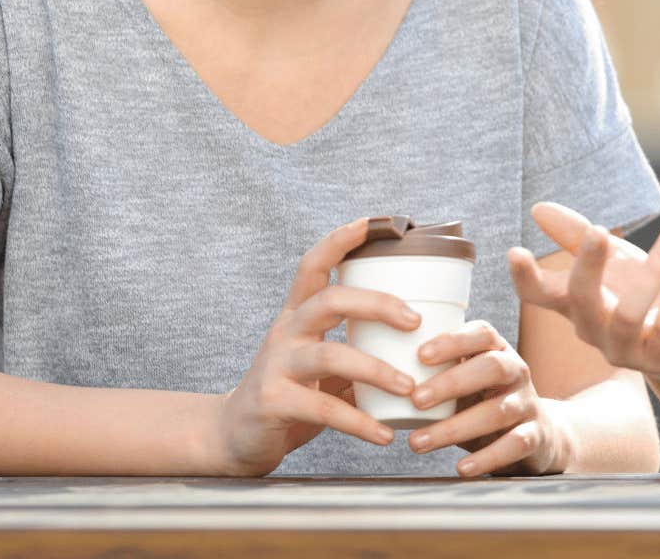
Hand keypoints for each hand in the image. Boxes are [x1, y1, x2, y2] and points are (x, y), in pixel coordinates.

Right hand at [213, 217, 423, 475]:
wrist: (235, 437)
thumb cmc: (293, 393)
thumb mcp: (323, 364)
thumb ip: (358, 349)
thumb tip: (423, 341)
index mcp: (298, 315)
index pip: (315, 264)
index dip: (342, 240)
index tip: (377, 222)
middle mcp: (286, 332)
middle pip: (329, 300)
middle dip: (377, 304)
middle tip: (415, 321)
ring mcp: (276, 366)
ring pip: (329, 355)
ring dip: (376, 370)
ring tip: (410, 388)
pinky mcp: (273, 402)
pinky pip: (322, 410)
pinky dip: (359, 422)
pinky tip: (384, 435)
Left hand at [402, 320, 566, 476]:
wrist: (537, 435)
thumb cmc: (483, 402)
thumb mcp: (464, 381)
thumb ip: (433, 373)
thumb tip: (369, 374)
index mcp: (498, 350)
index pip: (481, 334)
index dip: (453, 341)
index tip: (420, 355)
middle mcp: (517, 371)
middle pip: (492, 367)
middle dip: (451, 382)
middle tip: (415, 400)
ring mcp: (528, 403)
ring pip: (497, 411)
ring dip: (454, 428)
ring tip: (417, 443)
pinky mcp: (535, 436)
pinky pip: (514, 445)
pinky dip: (487, 457)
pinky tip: (461, 468)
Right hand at [507, 201, 659, 387]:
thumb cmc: (639, 298)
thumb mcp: (612, 262)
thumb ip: (578, 236)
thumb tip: (537, 208)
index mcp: (575, 305)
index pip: (539, 295)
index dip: (525, 277)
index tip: (515, 251)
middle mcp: (593, 330)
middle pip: (580, 300)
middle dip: (587, 265)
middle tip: (599, 229)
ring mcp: (624, 349)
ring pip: (628, 315)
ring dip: (653, 270)